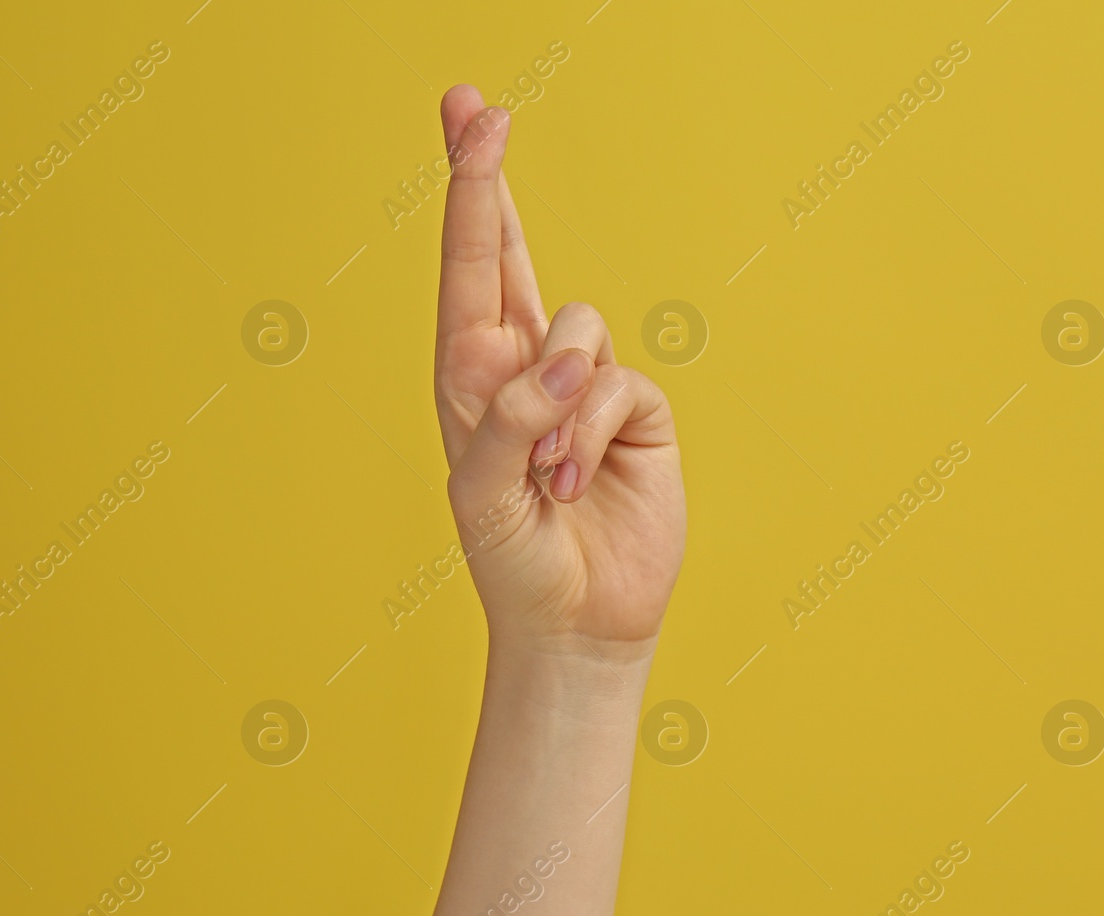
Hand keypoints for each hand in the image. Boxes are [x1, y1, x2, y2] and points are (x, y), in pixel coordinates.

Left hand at [435, 85, 685, 667]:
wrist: (577, 622)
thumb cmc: (511, 560)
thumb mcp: (479, 494)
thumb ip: (509, 417)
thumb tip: (567, 357)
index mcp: (468, 375)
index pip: (468, 267)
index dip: (471, 189)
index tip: (472, 117)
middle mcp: (523, 366)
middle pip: (511, 251)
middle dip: (488, 177)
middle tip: (472, 104)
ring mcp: (582, 384)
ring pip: (579, 325)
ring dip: (560, 404)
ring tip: (547, 477)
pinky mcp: (636, 408)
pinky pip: (620, 380)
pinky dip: (596, 431)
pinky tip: (580, 483)